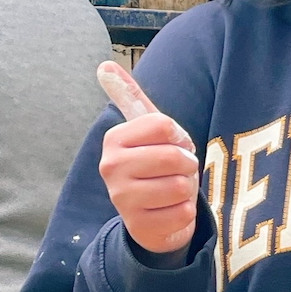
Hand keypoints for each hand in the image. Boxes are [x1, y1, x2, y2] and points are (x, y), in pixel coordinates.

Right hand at [97, 61, 199, 255]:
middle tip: (176, 172)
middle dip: (186, 165)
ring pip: (181, 187)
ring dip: (186, 190)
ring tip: (172, 192)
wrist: (150, 217)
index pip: (165, 126)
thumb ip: (129, 97)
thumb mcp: (145, 131)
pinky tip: (169, 212)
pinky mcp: (139, 226)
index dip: (179, 137)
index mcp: (114, 139)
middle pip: (174, 158)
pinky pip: (183, 213)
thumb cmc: (153, 167)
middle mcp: (110, 167)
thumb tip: (104, 64)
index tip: (171, 145)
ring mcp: (122, 199)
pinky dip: (184, 213)